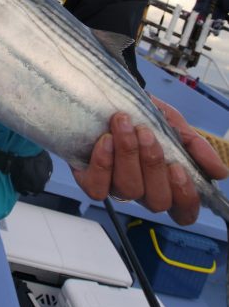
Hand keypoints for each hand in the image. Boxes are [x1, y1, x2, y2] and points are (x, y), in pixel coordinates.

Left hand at [71, 101, 227, 225]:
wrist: (106, 94)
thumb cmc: (141, 112)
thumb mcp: (173, 123)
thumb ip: (194, 145)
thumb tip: (219, 173)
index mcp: (167, 182)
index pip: (184, 212)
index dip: (185, 197)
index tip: (178, 168)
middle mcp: (143, 190)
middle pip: (156, 201)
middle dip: (153, 164)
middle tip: (146, 132)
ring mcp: (115, 187)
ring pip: (128, 190)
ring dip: (127, 154)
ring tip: (123, 124)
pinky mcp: (89, 179)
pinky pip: (97, 187)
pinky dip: (102, 163)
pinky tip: (105, 140)